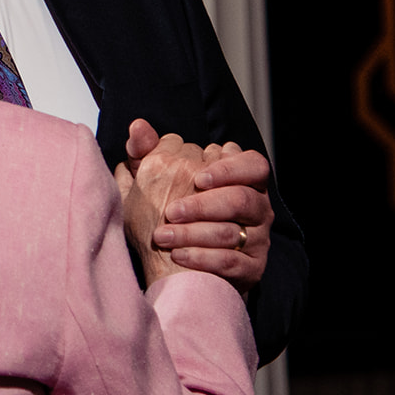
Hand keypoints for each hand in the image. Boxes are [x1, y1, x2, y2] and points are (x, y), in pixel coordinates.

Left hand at [125, 118, 272, 293]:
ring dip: (196, 233)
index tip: (198, 178)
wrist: (177, 266)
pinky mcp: (253, 268)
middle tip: (171, 211)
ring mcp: (257, 238)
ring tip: (163, 237)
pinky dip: (203, 259)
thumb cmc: (167, 215)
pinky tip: (177, 256)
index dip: (228, 168)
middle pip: (243, 198)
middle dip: (205, 204)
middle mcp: (256, 206)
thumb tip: (137, 126)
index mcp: (241, 179)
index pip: (252, 164)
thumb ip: (147, 153)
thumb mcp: (155, 182)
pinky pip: (233, 263)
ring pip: (236, 232)